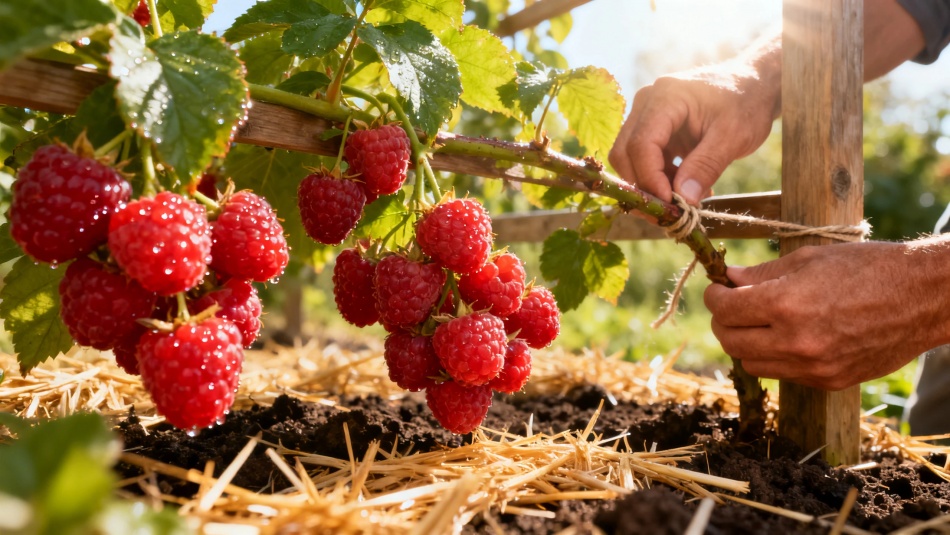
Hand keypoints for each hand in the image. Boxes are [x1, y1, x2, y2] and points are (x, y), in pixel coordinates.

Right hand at [608, 54, 779, 204]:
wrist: (753, 84)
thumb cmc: (747, 102)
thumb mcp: (733, 136)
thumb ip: (706, 166)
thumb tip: (683, 200)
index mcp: (665, 97)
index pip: (641, 145)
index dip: (650, 179)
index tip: (671, 205)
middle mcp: (646, 103)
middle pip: (625, 153)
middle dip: (644, 187)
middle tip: (669, 213)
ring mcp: (646, 115)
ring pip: (630, 159)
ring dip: (651, 185)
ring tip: (685, 200)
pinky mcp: (652, 129)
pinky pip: (643, 160)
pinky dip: (659, 179)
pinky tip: (686, 188)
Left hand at [703, 241, 947, 389]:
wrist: (922, 298)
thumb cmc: (867, 268)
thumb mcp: (809, 259)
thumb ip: (762, 274)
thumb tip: (727, 280)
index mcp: (786, 304)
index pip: (724, 309)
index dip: (714, 296)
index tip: (718, 288)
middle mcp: (795, 341)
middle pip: (730, 342)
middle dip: (723, 321)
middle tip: (732, 305)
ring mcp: (812, 367)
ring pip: (751, 364)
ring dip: (746, 343)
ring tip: (760, 322)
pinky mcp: (828, 382)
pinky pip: (783, 374)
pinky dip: (775, 357)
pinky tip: (789, 337)